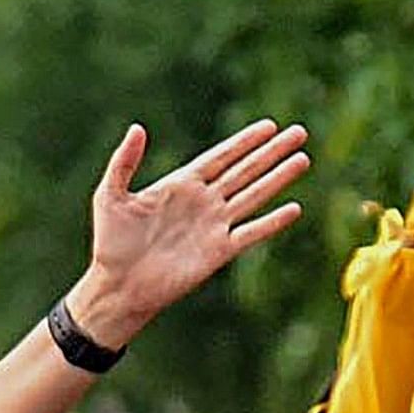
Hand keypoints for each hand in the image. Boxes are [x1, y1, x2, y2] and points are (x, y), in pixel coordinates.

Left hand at [65, 119, 310, 345]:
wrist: (118, 287)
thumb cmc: (111, 242)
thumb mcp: (110, 196)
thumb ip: (123, 162)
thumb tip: (137, 128)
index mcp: (182, 184)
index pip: (221, 157)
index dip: (245, 141)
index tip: (270, 125)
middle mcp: (203, 202)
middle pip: (245, 170)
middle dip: (272, 152)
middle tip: (299, 133)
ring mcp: (213, 226)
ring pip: (254, 195)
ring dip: (278, 178)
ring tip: (303, 159)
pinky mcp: (218, 252)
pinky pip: (250, 233)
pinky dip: (271, 222)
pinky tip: (293, 208)